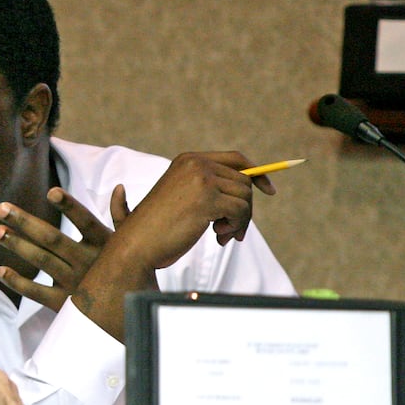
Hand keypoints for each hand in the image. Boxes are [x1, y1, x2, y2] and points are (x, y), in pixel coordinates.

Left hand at [0, 184, 130, 311]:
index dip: (69, 207)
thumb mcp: (128, 244)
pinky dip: (18, 282)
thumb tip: (118, 187)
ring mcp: (75, 283)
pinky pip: (36, 293)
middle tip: (1, 208)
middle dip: (25, 222)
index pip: (86, 221)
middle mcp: (88, 262)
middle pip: (52, 239)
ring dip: (17, 245)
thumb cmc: (129, 272)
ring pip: (42, 261)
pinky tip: (0, 270)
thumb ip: (121, 216)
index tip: (51, 192)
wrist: (129, 315)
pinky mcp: (64, 304)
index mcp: (104, 244)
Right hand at [65, 152, 273, 339]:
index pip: (236, 159)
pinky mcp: (207, 200)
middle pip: (244, 181)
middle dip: (244, 209)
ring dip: (240, 221)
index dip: (257, 174)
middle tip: (231, 232)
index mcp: (188, 160)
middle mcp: (196, 164)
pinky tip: (218, 237)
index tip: (269, 191)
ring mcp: (201, 180)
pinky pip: (241, 211)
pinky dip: (236, 227)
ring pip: (245, 197)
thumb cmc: (156, 229)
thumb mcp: (181, 197)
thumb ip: (208, 186)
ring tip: (222, 236)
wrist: (135, 245)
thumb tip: (253, 186)